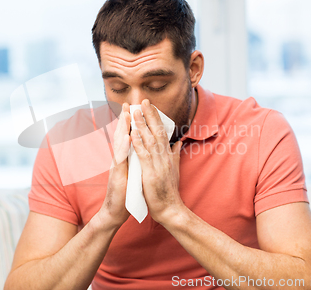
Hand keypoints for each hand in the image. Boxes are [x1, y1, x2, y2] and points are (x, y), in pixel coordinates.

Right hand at [97, 103, 130, 228]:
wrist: (115, 211)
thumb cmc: (126, 192)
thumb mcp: (133, 173)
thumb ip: (136, 161)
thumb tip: (142, 152)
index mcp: (125, 158)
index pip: (128, 137)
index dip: (131, 123)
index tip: (136, 108)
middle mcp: (119, 159)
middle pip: (121, 136)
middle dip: (124, 120)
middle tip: (128, 104)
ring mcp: (116, 166)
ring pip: (119, 144)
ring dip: (123, 129)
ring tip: (127, 114)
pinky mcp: (117, 175)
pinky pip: (120, 159)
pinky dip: (123, 148)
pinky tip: (127, 138)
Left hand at [130, 99, 184, 224]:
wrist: (171, 210)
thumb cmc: (169, 191)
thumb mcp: (174, 170)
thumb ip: (175, 155)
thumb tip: (177, 142)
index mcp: (167, 155)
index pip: (161, 132)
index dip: (155, 118)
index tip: (149, 105)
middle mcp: (164, 157)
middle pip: (157, 131)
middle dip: (150, 115)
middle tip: (143, 100)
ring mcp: (158, 164)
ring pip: (150, 140)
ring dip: (142, 125)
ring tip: (136, 111)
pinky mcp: (151, 173)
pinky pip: (144, 155)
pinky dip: (138, 143)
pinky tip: (133, 133)